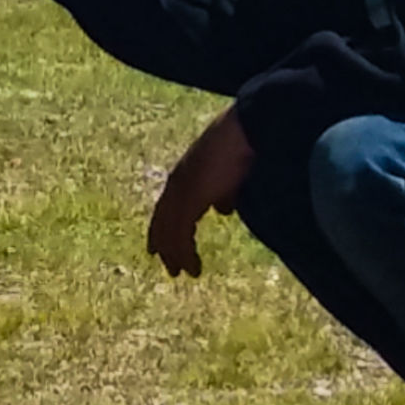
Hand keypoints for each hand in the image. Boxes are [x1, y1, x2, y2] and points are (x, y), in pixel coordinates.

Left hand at [147, 106, 253, 277]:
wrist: (246, 132)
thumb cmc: (242, 147)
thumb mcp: (230, 176)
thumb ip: (224, 193)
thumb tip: (223, 209)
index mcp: (184, 176)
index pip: (166, 207)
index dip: (162, 228)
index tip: (159, 248)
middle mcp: (177, 183)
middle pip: (163, 220)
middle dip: (165, 244)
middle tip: (170, 267)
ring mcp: (181, 190)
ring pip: (169, 230)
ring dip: (175, 253)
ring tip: (182, 273)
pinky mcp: (190, 197)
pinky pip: (181, 233)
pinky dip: (185, 253)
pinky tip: (193, 267)